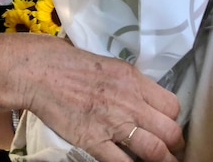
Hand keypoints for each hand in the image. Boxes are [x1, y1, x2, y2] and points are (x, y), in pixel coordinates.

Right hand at [20, 38, 183, 161]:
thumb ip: (126, 82)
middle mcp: (130, 102)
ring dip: (162, 161)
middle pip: (171, 132)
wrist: (38, 71)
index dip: (172, 120)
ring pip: (155, 151)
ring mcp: (113, 123)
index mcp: (133, 80)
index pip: (172, 106)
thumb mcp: (106, 63)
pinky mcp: (93, 141)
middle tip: (170, 151)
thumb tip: (138, 95)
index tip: (166, 125)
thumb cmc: (65, 61)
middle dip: (174, 145)